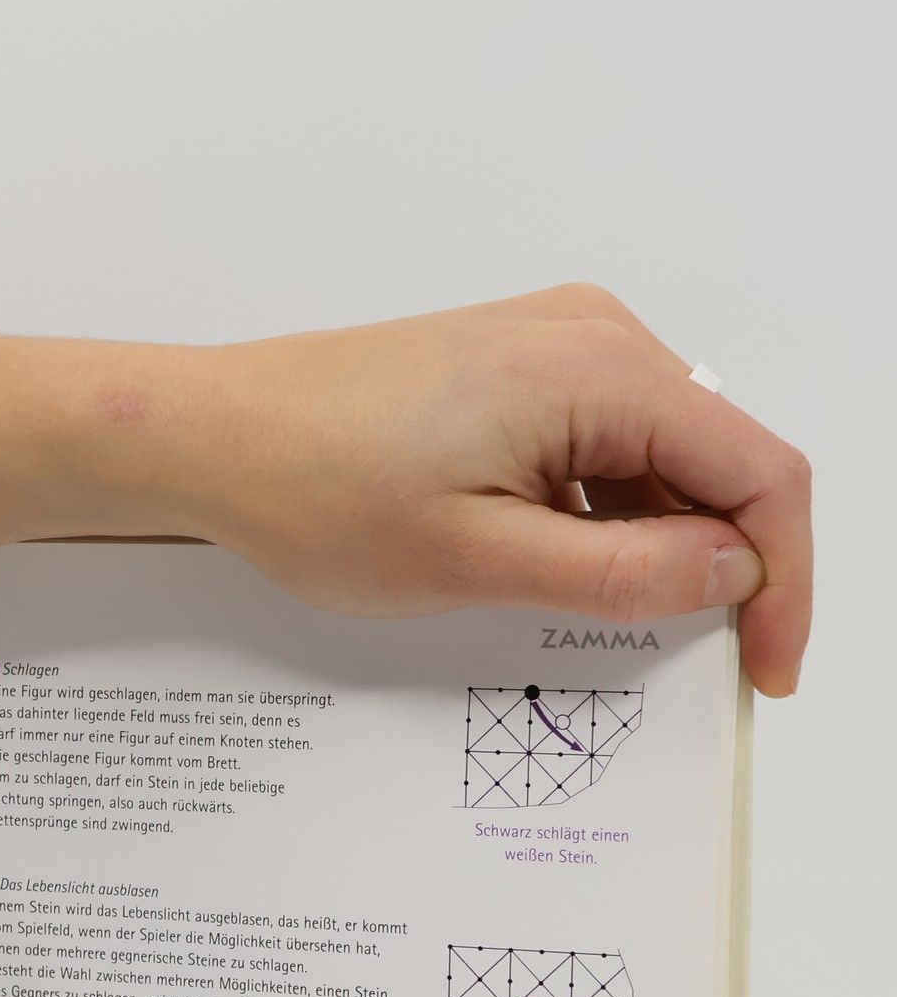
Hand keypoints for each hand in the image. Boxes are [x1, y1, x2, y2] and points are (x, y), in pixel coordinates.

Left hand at [161, 285, 811, 694]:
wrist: (213, 435)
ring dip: (656, 541)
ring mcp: (551, 344)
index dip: (782, 578)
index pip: (759, 472)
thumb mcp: (478, 560)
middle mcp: (592, 334)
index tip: (765, 662)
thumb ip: (620, 573)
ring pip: (659, 456)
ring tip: (601, 619)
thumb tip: (731, 570)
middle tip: (695, 658)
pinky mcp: (513, 368)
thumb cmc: (314, 486)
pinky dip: (603, 512)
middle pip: (718, 459)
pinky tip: (557, 567)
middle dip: (722, 562)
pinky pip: (601, 442)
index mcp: (600, 368)